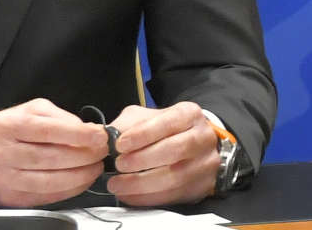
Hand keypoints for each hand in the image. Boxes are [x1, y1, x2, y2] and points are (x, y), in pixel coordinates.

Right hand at [0, 98, 106, 206]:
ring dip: (79, 177)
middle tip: (102, 153)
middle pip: (52, 158)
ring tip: (95, 168)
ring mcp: (5, 178)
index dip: (79, 135)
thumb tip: (87, 130)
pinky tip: (79, 182)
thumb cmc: (4, 130)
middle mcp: (4, 153)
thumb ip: (59, 117)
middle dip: (85, 156)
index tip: (100, 136)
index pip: (49, 131)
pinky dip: (66, 191)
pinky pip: (43, 197)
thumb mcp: (29, 111)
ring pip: (49, 182)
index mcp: (11, 126)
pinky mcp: (8, 197)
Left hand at [106, 101, 223, 206]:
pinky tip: (128, 194)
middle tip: (119, 164)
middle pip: (175, 150)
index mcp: (189, 115)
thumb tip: (107, 137)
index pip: (169, 122)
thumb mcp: (148, 117)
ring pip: (174, 177)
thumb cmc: (167, 131)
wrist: (193, 146)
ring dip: (140, 183)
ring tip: (117, 183)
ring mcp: (204, 163)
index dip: (143, 134)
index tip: (120, 144)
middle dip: (142, 159)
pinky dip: (146, 197)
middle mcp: (202, 137)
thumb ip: (129, 124)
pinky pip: (172, 196)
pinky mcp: (199, 186)